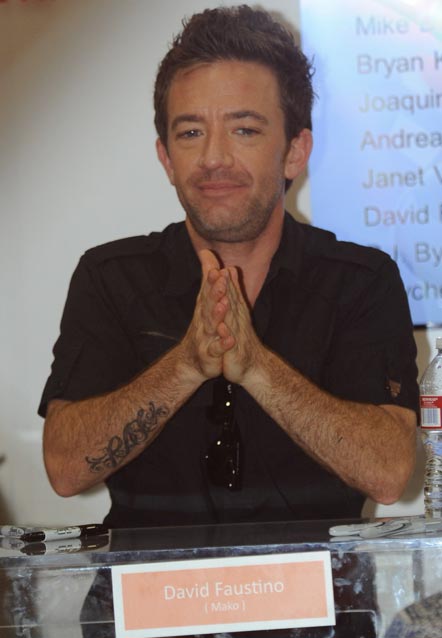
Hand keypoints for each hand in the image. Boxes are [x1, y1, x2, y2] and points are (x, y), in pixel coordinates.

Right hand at [180, 250, 234, 380]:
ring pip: (211, 325)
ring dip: (217, 314)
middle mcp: (203, 321)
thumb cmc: (202, 328)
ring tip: (224, 303)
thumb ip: (208, 279)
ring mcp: (205, 338)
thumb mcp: (205, 303)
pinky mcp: (209, 355)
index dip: (212, 280)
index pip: (208, 292)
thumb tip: (207, 253)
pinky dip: (222, 344)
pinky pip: (216, 349)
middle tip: (219, 278)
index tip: (217, 267)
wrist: (192, 362)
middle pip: (208, 304)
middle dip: (214, 292)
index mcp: (205, 309)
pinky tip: (229, 339)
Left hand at [220, 267, 262, 383]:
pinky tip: (221, 329)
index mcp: (235, 311)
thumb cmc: (241, 337)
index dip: (222, 278)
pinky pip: (229, 344)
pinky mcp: (234, 351)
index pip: (229, 292)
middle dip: (225, 288)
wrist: (252, 365)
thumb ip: (232, 290)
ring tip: (222, 299)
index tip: (216, 263)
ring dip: (226, 310)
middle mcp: (237, 320)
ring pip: (231, 321)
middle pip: (231, 302)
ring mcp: (236, 335)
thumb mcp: (235, 312)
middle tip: (219, 272)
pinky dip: (226, 336)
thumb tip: (230, 268)